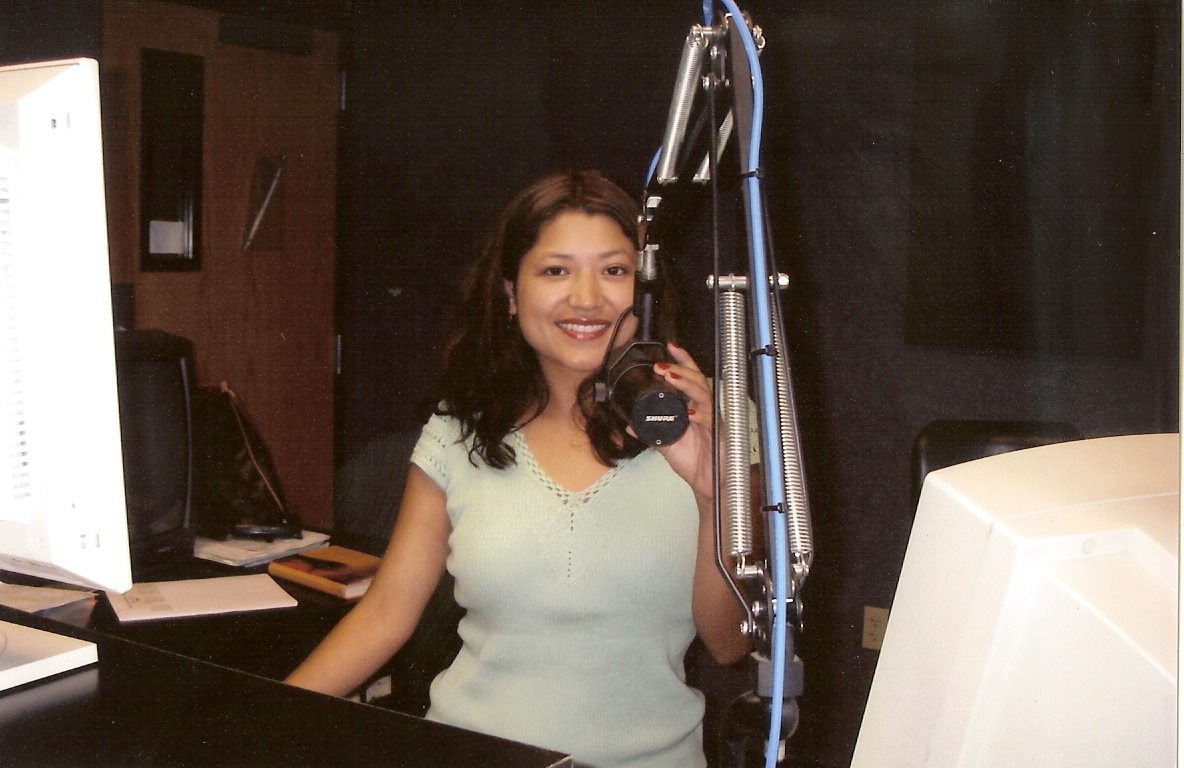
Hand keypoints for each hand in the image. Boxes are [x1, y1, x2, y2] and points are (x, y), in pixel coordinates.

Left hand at [651, 342, 714, 499]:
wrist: (709, 484)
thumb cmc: (694, 461)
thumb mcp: (667, 445)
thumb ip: (651, 433)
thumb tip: (629, 426)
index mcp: (693, 408)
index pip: (690, 378)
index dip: (682, 361)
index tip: (670, 347)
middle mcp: (704, 410)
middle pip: (697, 381)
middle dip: (680, 369)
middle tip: (661, 366)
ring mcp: (712, 421)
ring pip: (703, 395)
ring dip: (686, 385)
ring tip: (671, 378)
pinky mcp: (718, 435)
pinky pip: (709, 420)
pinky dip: (699, 414)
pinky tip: (689, 411)